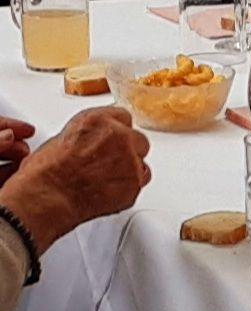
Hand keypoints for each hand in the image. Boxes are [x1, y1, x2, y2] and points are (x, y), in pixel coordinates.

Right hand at [0, 107, 150, 254]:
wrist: (49, 194)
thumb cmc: (48, 170)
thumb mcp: (64, 136)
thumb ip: (91, 134)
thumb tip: (97, 141)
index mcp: (99, 120)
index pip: (123, 116)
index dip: (118, 130)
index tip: (115, 138)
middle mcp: (120, 137)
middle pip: (138, 140)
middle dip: (128, 151)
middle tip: (110, 163)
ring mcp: (131, 161)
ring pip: (141, 164)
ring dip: (129, 171)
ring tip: (105, 180)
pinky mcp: (136, 184)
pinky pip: (139, 185)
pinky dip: (127, 189)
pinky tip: (108, 191)